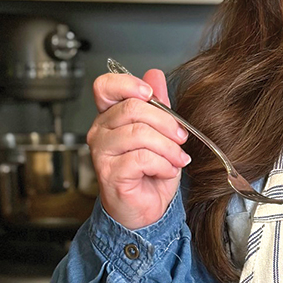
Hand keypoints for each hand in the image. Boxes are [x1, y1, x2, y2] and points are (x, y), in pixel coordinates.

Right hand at [88, 69, 189, 229]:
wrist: (148, 208)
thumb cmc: (151, 171)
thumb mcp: (161, 132)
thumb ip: (157, 104)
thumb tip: (155, 74)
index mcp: (111, 116)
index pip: (105, 86)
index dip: (128, 83)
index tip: (149, 93)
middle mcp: (101, 131)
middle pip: (133, 108)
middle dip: (166, 122)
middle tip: (181, 137)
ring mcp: (102, 153)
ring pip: (139, 133)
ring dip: (168, 147)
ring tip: (177, 159)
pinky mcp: (109, 173)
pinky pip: (141, 158)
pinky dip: (163, 164)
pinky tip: (166, 171)